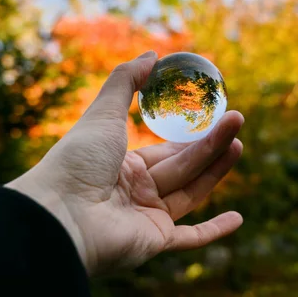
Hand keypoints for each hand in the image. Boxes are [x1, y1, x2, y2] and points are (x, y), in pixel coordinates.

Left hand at [6, 51, 243, 275]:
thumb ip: (125, 82)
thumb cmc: (77, 160)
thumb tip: (152, 55)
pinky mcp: (154, 241)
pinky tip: (238, 219)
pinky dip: (214, 231)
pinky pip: (190, 237)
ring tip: (239, 142)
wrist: (59, 213)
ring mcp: (146, 218)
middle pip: (183, 166)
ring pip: (190, 191)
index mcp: (123, 166)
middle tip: (236, 120)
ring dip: (216, 170)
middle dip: (211, 144)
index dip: (190, 136)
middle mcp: (136, 193)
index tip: (213, 119)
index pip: (165, 150)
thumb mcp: (102, 113)